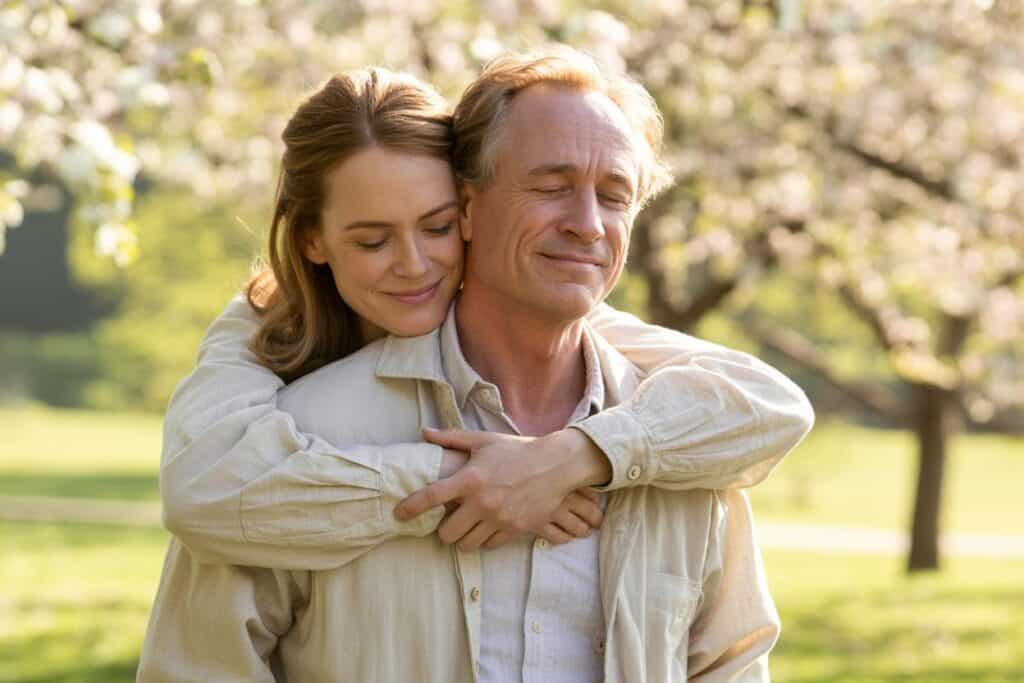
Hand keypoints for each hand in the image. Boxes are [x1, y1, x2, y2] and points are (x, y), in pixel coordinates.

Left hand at [395, 427, 610, 550]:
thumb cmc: (517, 450)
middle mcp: (482, 502)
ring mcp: (499, 519)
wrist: (555, 466)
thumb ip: (452, 438)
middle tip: (446, 524)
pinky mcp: (514, 530)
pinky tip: (485, 529)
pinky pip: (489, 546)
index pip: (431, 497)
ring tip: (465, 529)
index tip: (399, 514)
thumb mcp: (484, 441)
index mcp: (470, 479)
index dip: (410, 507)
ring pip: (467, 544)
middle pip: (447, 533)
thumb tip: (425, 432)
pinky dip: (483, 540)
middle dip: (443, 531)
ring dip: (462, 538)